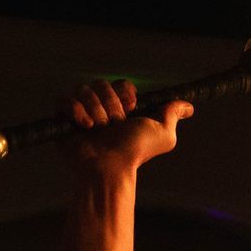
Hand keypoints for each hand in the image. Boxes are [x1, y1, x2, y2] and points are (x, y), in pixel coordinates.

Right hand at [59, 78, 193, 174]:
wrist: (110, 167)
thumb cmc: (135, 152)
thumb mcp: (162, 133)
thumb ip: (172, 114)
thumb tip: (188, 106)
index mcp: (120, 107)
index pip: (120, 84)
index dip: (125, 93)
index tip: (132, 108)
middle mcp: (100, 107)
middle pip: (101, 83)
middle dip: (111, 104)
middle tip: (115, 124)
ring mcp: (80, 112)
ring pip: (83, 89)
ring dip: (96, 110)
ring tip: (100, 129)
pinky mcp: (62, 118)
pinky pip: (63, 98)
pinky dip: (76, 110)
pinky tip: (85, 126)